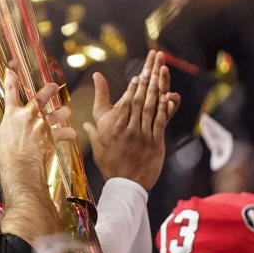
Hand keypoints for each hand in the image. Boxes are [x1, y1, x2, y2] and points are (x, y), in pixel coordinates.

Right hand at [0, 64, 75, 174]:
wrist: (20, 165)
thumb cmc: (4, 154)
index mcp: (12, 115)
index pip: (10, 92)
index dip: (10, 78)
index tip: (11, 69)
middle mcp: (28, 116)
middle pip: (39, 98)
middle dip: (48, 90)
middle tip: (54, 86)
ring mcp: (41, 126)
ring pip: (55, 115)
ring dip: (62, 112)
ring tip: (66, 110)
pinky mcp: (50, 137)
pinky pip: (63, 134)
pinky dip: (68, 134)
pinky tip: (73, 134)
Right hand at [83, 50, 179, 189]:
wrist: (125, 185)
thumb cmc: (110, 166)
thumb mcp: (98, 147)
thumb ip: (93, 131)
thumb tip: (84, 123)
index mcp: (115, 128)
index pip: (125, 103)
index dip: (133, 88)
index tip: (138, 76)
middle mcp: (128, 129)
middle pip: (138, 101)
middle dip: (146, 82)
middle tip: (152, 68)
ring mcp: (143, 136)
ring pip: (150, 109)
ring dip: (155, 91)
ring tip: (161, 76)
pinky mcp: (155, 144)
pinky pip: (160, 122)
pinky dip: (164, 109)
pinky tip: (168, 97)